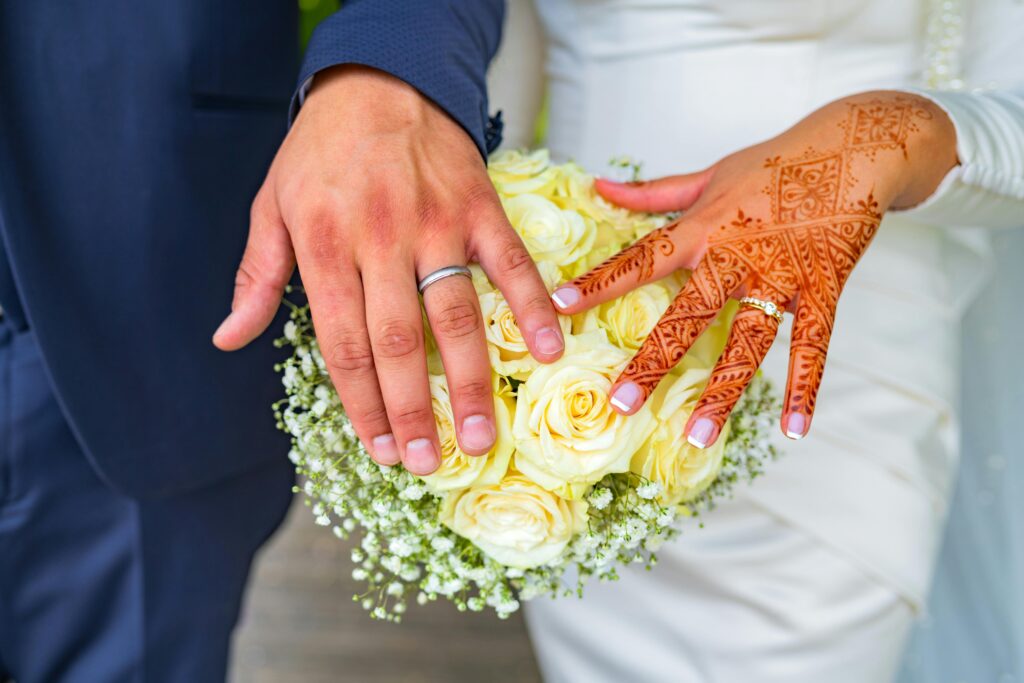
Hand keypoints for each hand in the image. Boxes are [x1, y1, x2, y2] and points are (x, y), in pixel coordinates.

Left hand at [213, 66, 563, 473]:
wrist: (379, 82)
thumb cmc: (321, 152)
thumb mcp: (271, 206)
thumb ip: (257, 277)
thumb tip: (227, 339)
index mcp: (325, 245)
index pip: (343, 344)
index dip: (361, 404)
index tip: (378, 449)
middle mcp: (381, 239)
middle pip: (399, 342)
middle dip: (413, 410)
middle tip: (428, 463)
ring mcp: (437, 223)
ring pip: (457, 315)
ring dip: (472, 382)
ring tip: (483, 435)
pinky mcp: (479, 207)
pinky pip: (511, 264)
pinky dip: (531, 308)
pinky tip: (544, 352)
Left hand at [550, 91, 956, 446]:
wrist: (858, 143)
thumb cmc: (777, 161)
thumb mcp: (711, 173)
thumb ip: (654, 192)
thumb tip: (598, 186)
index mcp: (703, 226)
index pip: (642, 258)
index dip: (600, 282)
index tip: (558, 306)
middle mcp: (737, 254)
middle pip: (689, 314)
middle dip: (653, 361)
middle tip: (620, 404)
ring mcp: (782, 274)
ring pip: (748, 341)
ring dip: (723, 391)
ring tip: (697, 436)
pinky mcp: (824, 286)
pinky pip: (815, 345)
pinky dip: (807, 389)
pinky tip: (794, 430)